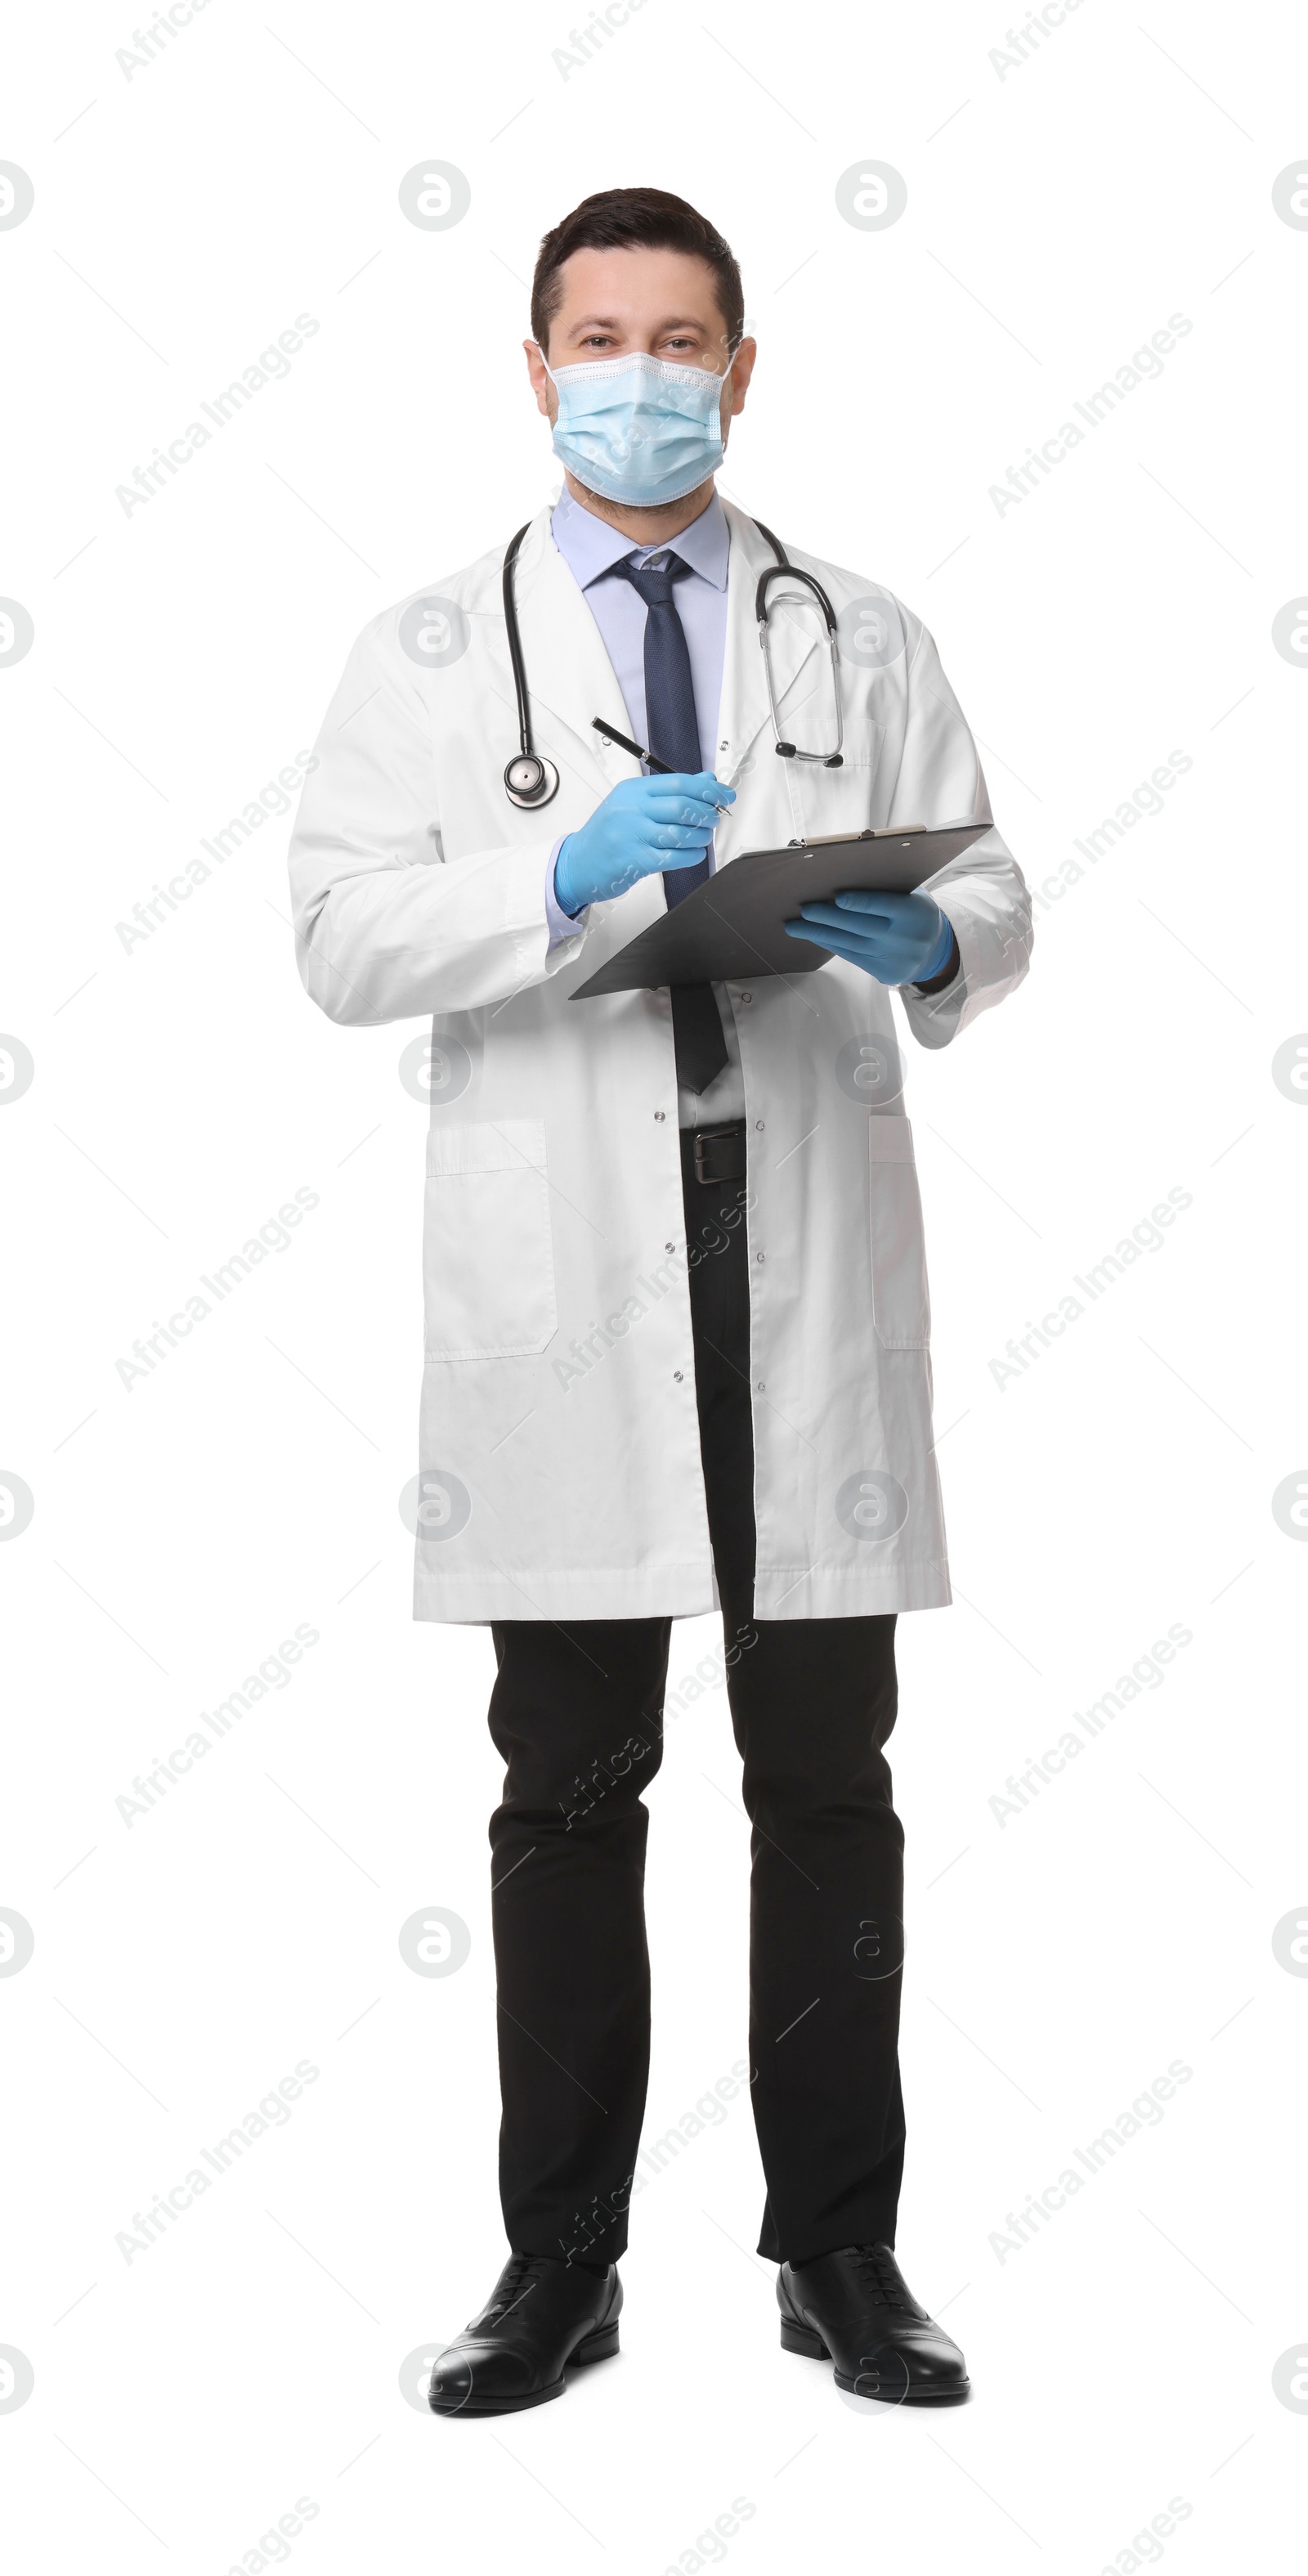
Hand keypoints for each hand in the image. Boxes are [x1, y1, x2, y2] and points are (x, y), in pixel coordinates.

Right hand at [554, 772, 735, 914]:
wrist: (578, 863)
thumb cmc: (608, 834)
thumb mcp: (633, 804)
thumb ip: (670, 792)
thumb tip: (706, 779)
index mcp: (633, 791)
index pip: (678, 782)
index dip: (708, 788)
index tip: (725, 794)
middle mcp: (631, 810)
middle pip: (681, 805)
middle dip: (707, 813)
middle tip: (714, 818)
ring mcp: (632, 835)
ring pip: (680, 832)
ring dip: (701, 836)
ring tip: (704, 837)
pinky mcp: (635, 860)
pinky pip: (673, 857)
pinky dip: (691, 855)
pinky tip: (695, 853)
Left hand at [783, 887, 954, 984]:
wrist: (935, 950)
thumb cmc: (916, 912)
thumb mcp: (913, 895)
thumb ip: (887, 889)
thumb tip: (844, 879)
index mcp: (913, 913)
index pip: (883, 906)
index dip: (859, 902)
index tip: (837, 897)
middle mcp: (904, 938)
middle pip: (860, 927)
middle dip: (828, 918)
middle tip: (804, 910)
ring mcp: (893, 958)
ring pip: (851, 944)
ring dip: (820, 934)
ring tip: (795, 926)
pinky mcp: (884, 973)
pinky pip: (851, 956)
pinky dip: (830, 944)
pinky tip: (814, 935)